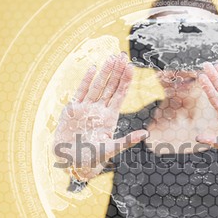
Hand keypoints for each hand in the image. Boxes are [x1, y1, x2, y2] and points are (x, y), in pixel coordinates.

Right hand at [53, 53, 148, 180]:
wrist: (72, 161)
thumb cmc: (93, 158)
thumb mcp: (112, 149)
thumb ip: (127, 141)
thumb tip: (146, 134)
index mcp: (110, 117)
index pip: (120, 95)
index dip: (125, 81)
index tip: (131, 67)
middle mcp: (99, 110)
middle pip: (110, 87)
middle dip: (116, 72)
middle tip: (122, 56)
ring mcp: (86, 108)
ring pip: (97, 86)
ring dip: (104, 72)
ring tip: (111, 58)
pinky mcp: (73, 110)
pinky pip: (81, 91)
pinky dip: (86, 80)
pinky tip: (92, 68)